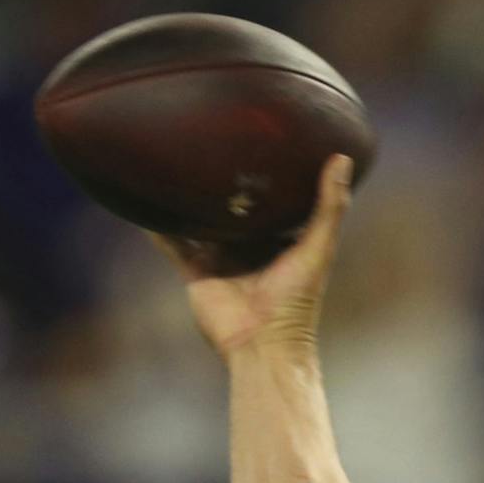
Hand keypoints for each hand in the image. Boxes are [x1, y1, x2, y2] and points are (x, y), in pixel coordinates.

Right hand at [151, 153, 355, 359]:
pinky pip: (171, 243)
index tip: (263, 138)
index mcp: (281, 240)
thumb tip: (342, 158)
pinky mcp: (196, 269)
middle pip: (233, 207)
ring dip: (187, 198)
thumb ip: (330, 207)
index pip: (275, 200)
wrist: (262, 345)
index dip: (270, 174)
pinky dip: (157, 225)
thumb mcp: (319, 248)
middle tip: (210, 137)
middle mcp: (250, 246)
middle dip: (223, 181)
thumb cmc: (297, 301)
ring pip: (200, 220)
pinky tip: (140, 200)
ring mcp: (221, 257)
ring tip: (170, 160)